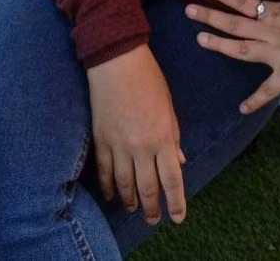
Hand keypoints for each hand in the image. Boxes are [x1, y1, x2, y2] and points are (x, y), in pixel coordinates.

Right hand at [87, 44, 185, 225]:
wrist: (117, 60)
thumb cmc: (148, 78)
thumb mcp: (168, 106)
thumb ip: (174, 137)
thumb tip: (179, 162)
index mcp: (163, 137)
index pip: (172, 180)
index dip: (176, 202)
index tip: (177, 217)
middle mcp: (142, 146)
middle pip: (148, 188)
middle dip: (152, 208)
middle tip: (153, 219)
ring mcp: (119, 144)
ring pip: (125, 184)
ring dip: (131, 201)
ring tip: (134, 209)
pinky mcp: (101, 139)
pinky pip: (104, 170)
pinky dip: (108, 186)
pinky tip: (111, 195)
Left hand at [185, 0, 279, 113]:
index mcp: (274, 12)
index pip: (242, 0)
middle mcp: (269, 31)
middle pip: (234, 22)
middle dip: (211, 17)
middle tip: (189, 10)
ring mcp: (276, 52)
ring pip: (242, 48)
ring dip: (220, 44)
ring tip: (199, 39)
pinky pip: (268, 89)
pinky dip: (255, 100)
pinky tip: (242, 109)